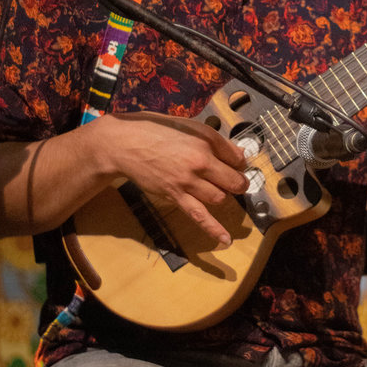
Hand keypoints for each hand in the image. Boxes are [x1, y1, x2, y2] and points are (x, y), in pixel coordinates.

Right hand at [95, 111, 247, 244]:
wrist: (127, 144)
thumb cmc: (157, 130)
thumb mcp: (190, 127)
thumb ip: (215, 140)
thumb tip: (238, 153)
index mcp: (206, 140)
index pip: (238, 158)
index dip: (240, 164)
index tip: (237, 166)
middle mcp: (200, 161)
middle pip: (233, 181)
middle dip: (238, 183)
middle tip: (236, 182)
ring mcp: (188, 181)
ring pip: (219, 197)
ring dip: (222, 196)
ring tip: (217, 190)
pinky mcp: (175, 196)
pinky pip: (200, 216)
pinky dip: (214, 229)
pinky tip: (226, 239)